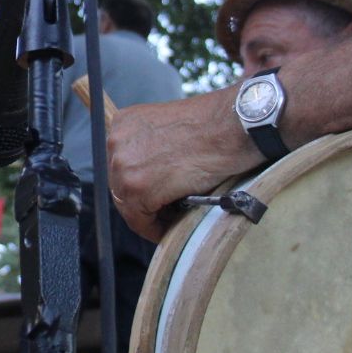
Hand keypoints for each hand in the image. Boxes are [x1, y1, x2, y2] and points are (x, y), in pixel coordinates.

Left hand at [107, 88, 260, 240]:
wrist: (234, 126)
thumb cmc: (215, 127)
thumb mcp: (171, 129)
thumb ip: (153, 149)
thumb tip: (152, 178)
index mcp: (124, 123)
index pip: (122, 167)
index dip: (139, 186)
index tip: (152, 199)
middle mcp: (117, 141)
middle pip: (122, 186)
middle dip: (143, 202)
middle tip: (165, 213)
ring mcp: (123, 165)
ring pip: (130, 206)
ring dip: (150, 216)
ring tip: (173, 220)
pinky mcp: (138, 188)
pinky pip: (140, 220)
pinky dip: (155, 229)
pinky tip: (172, 227)